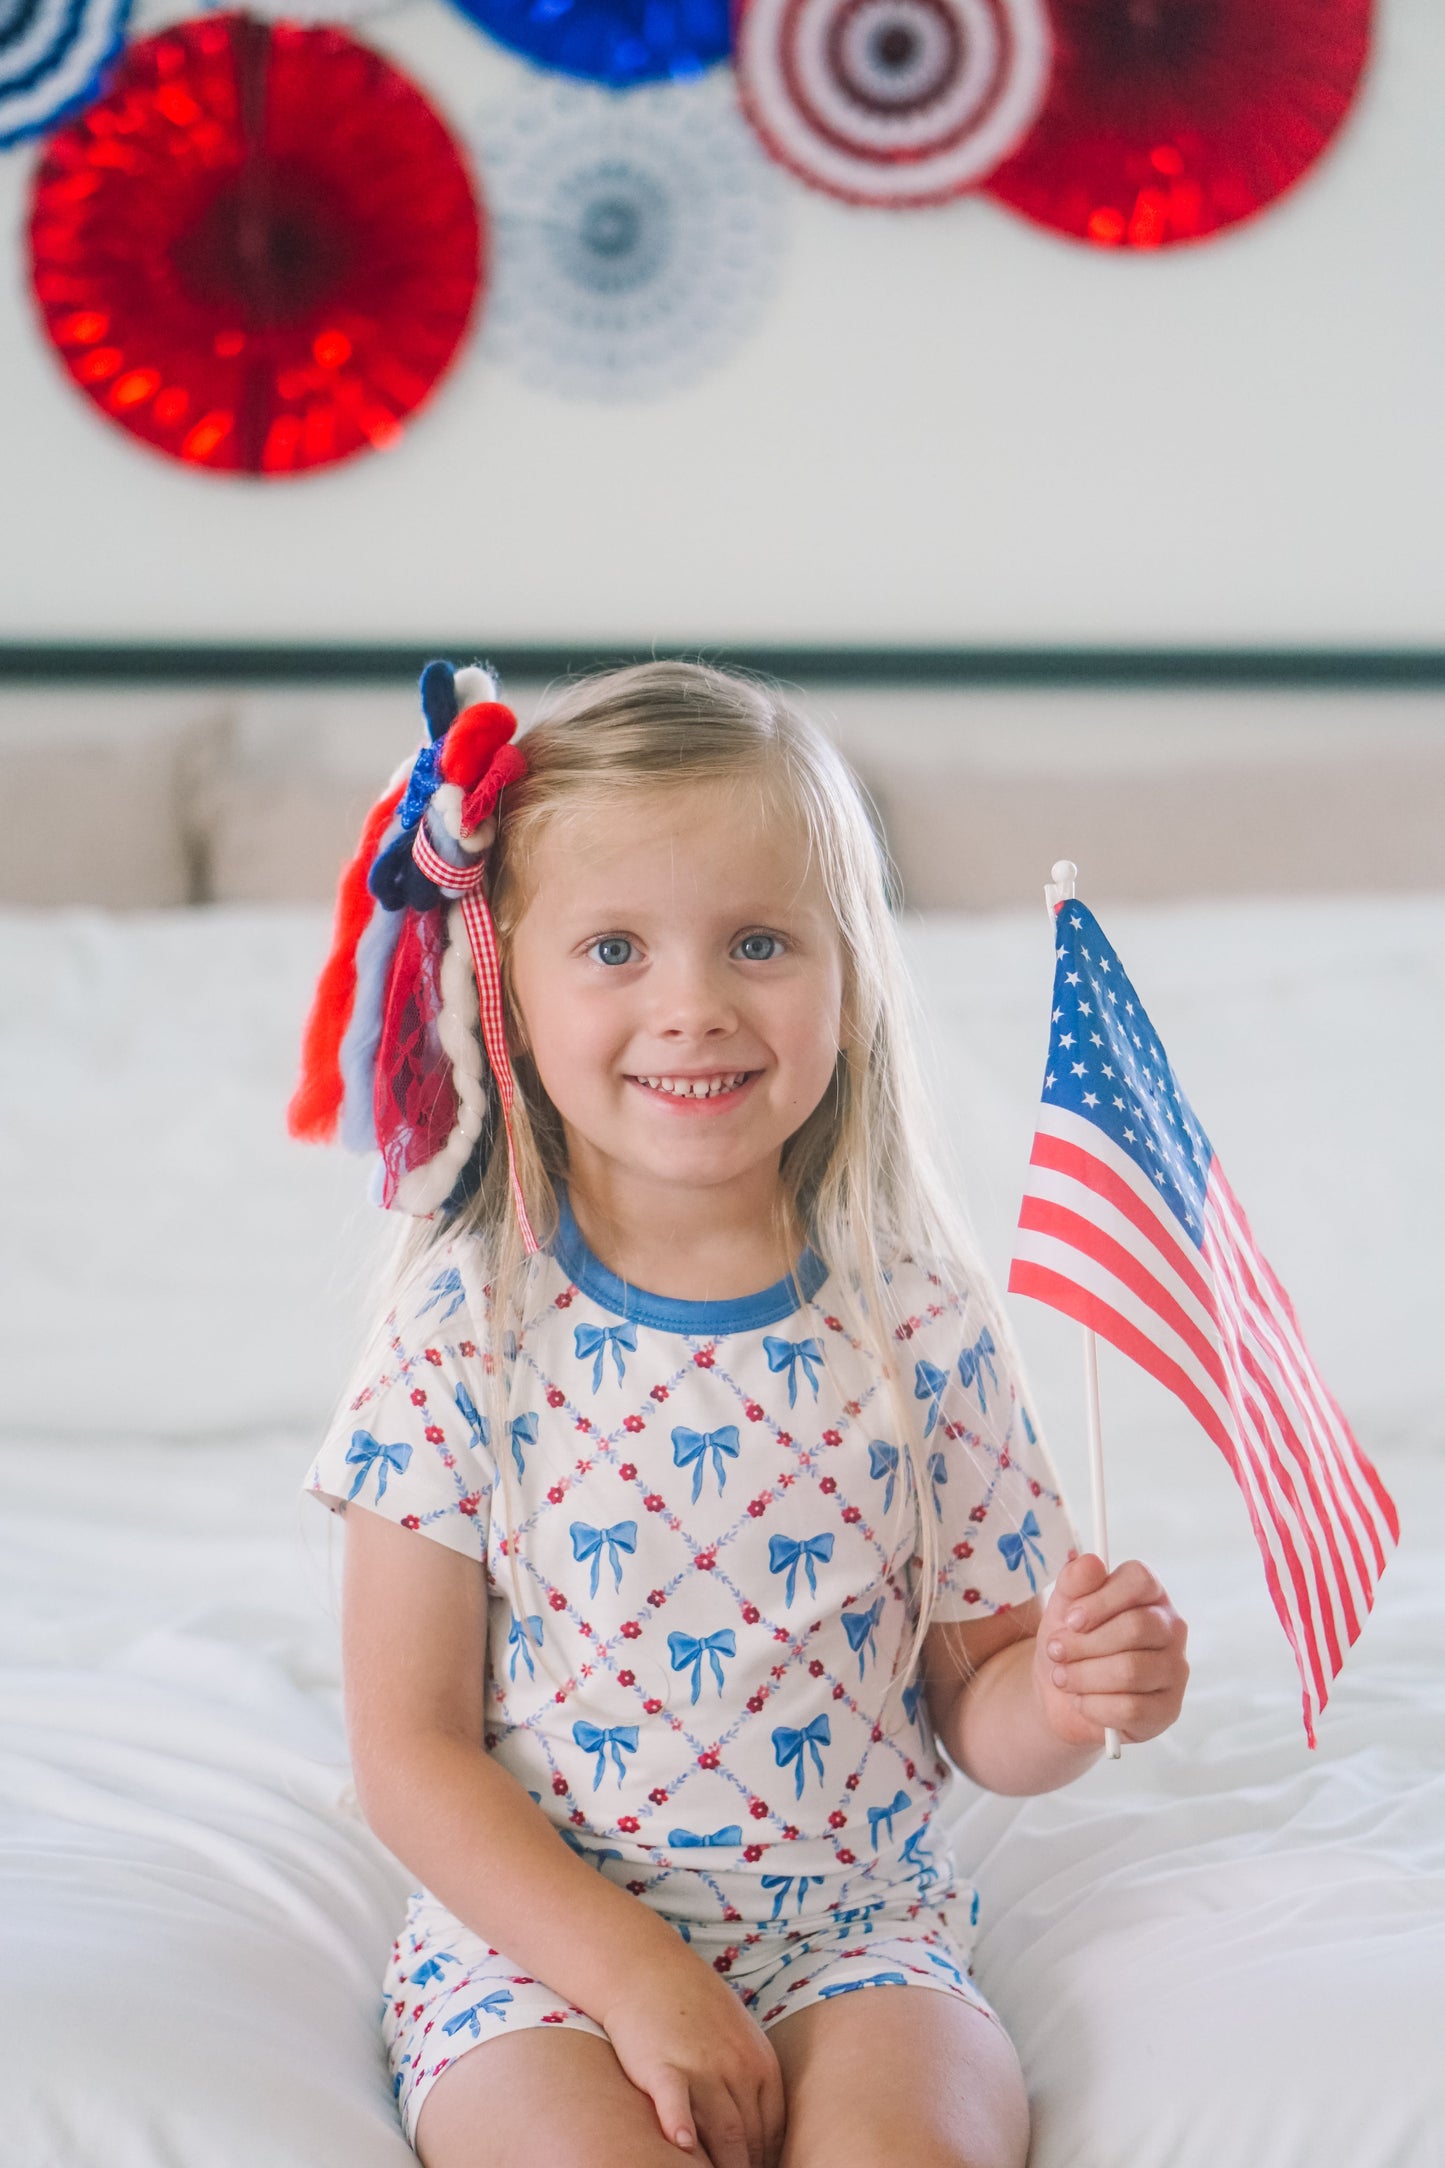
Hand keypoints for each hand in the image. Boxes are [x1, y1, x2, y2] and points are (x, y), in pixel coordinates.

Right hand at [599, 1937, 785, 2167]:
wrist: (648, 1967)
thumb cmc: (692, 2006)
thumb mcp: (737, 2036)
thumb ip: (750, 2078)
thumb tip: (761, 2130)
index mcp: (759, 2061)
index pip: (772, 2129)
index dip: (765, 2160)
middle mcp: (737, 2066)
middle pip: (749, 2136)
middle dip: (746, 2167)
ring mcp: (702, 2065)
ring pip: (722, 2130)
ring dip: (723, 2165)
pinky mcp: (663, 2066)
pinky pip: (676, 2100)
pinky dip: (680, 2124)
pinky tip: (681, 2144)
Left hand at [1032, 1553, 1188, 1748]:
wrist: (1061, 1692)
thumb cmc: (1070, 1639)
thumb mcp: (1062, 1605)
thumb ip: (1074, 1580)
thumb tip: (1091, 1562)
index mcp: (1150, 1593)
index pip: (1141, 1581)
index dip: (1102, 1600)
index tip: (1071, 1619)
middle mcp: (1171, 1628)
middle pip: (1136, 1627)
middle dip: (1085, 1643)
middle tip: (1056, 1651)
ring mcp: (1174, 1670)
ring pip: (1131, 1671)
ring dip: (1084, 1676)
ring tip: (1062, 1677)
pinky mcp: (1168, 1709)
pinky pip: (1131, 1709)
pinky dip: (1095, 1706)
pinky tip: (1082, 1701)